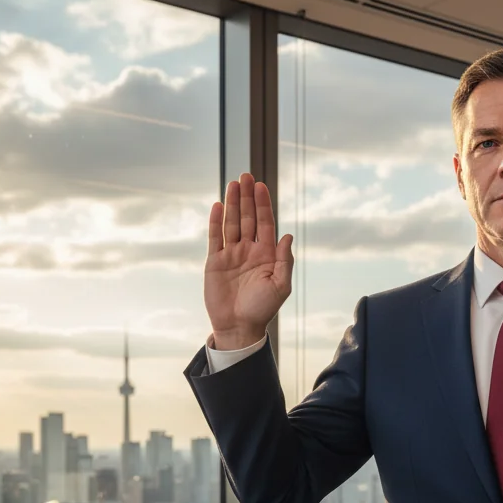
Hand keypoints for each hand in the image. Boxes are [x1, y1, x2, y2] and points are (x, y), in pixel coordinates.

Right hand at [204, 172, 293, 350]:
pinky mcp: (215, 261)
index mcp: (267, 255)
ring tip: (234, 183)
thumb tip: (287, 235)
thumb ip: (284, 261)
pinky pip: (215, 237)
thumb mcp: (280, 286)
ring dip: (233, 203)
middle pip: (248, 218)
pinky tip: (218, 205)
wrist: (239, 326)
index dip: (263, 205)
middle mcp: (249, 251)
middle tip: (246, 176)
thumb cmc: (262, 309)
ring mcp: (231, 255)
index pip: (265, 224)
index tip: (261, 186)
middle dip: (248, 197)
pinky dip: (216, 221)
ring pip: (232, 223)